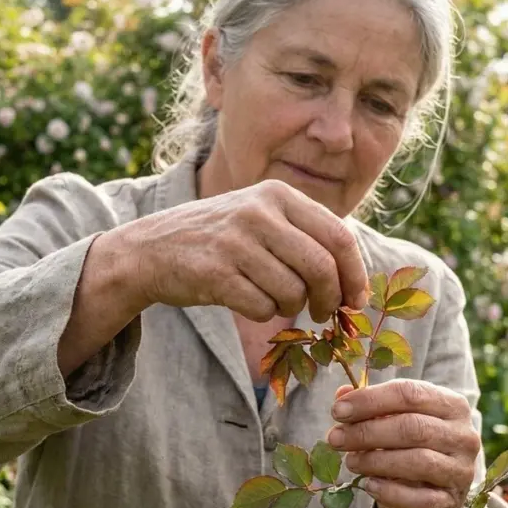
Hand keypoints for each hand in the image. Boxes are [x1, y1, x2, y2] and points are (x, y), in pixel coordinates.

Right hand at [111, 179, 368, 322]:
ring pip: (293, 292)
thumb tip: (355, 284)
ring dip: (289, 307)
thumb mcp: (261, 217)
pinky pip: (262, 307)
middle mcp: (258, 212)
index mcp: (277, 194)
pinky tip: (247, 300)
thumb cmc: (220, 239)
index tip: (356, 299)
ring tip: (272, 298)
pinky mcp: (215, 272)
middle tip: (323, 313)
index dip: (354, 274)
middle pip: (321, 268)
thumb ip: (306, 237)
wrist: (151, 249)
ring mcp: (235, 241)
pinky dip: (262, 313)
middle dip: (329, 299)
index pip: (339, 236)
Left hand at [326, 380, 480, 507]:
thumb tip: (341, 396)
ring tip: (351, 461)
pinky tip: (369, 486)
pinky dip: (392, 493)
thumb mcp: (399, 413)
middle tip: (335, 438)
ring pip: (418, 462)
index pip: (408, 393)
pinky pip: (422, 499)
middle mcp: (463, 435)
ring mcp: (461, 470)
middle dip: (366, 432)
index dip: (369, 400)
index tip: (338, 411)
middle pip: (411, 428)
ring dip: (376, 461)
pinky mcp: (453, 500)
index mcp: (451, 404)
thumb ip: (372, 403)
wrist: (445, 477)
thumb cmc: (417, 436)